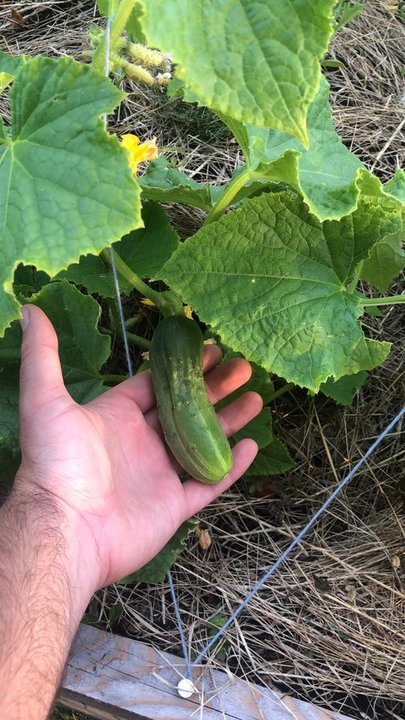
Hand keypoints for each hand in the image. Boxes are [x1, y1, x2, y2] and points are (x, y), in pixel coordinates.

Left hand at [16, 305, 261, 594]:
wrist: (66, 529)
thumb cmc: (56, 463)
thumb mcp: (45, 401)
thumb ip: (42, 356)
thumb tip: (31, 309)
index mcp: (116, 415)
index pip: (157, 384)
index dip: (185, 366)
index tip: (212, 347)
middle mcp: (140, 441)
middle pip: (186, 408)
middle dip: (215, 387)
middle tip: (243, 367)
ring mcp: (158, 474)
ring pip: (203, 442)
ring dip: (228, 420)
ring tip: (255, 398)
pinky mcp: (173, 505)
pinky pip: (208, 482)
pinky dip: (229, 467)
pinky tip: (251, 446)